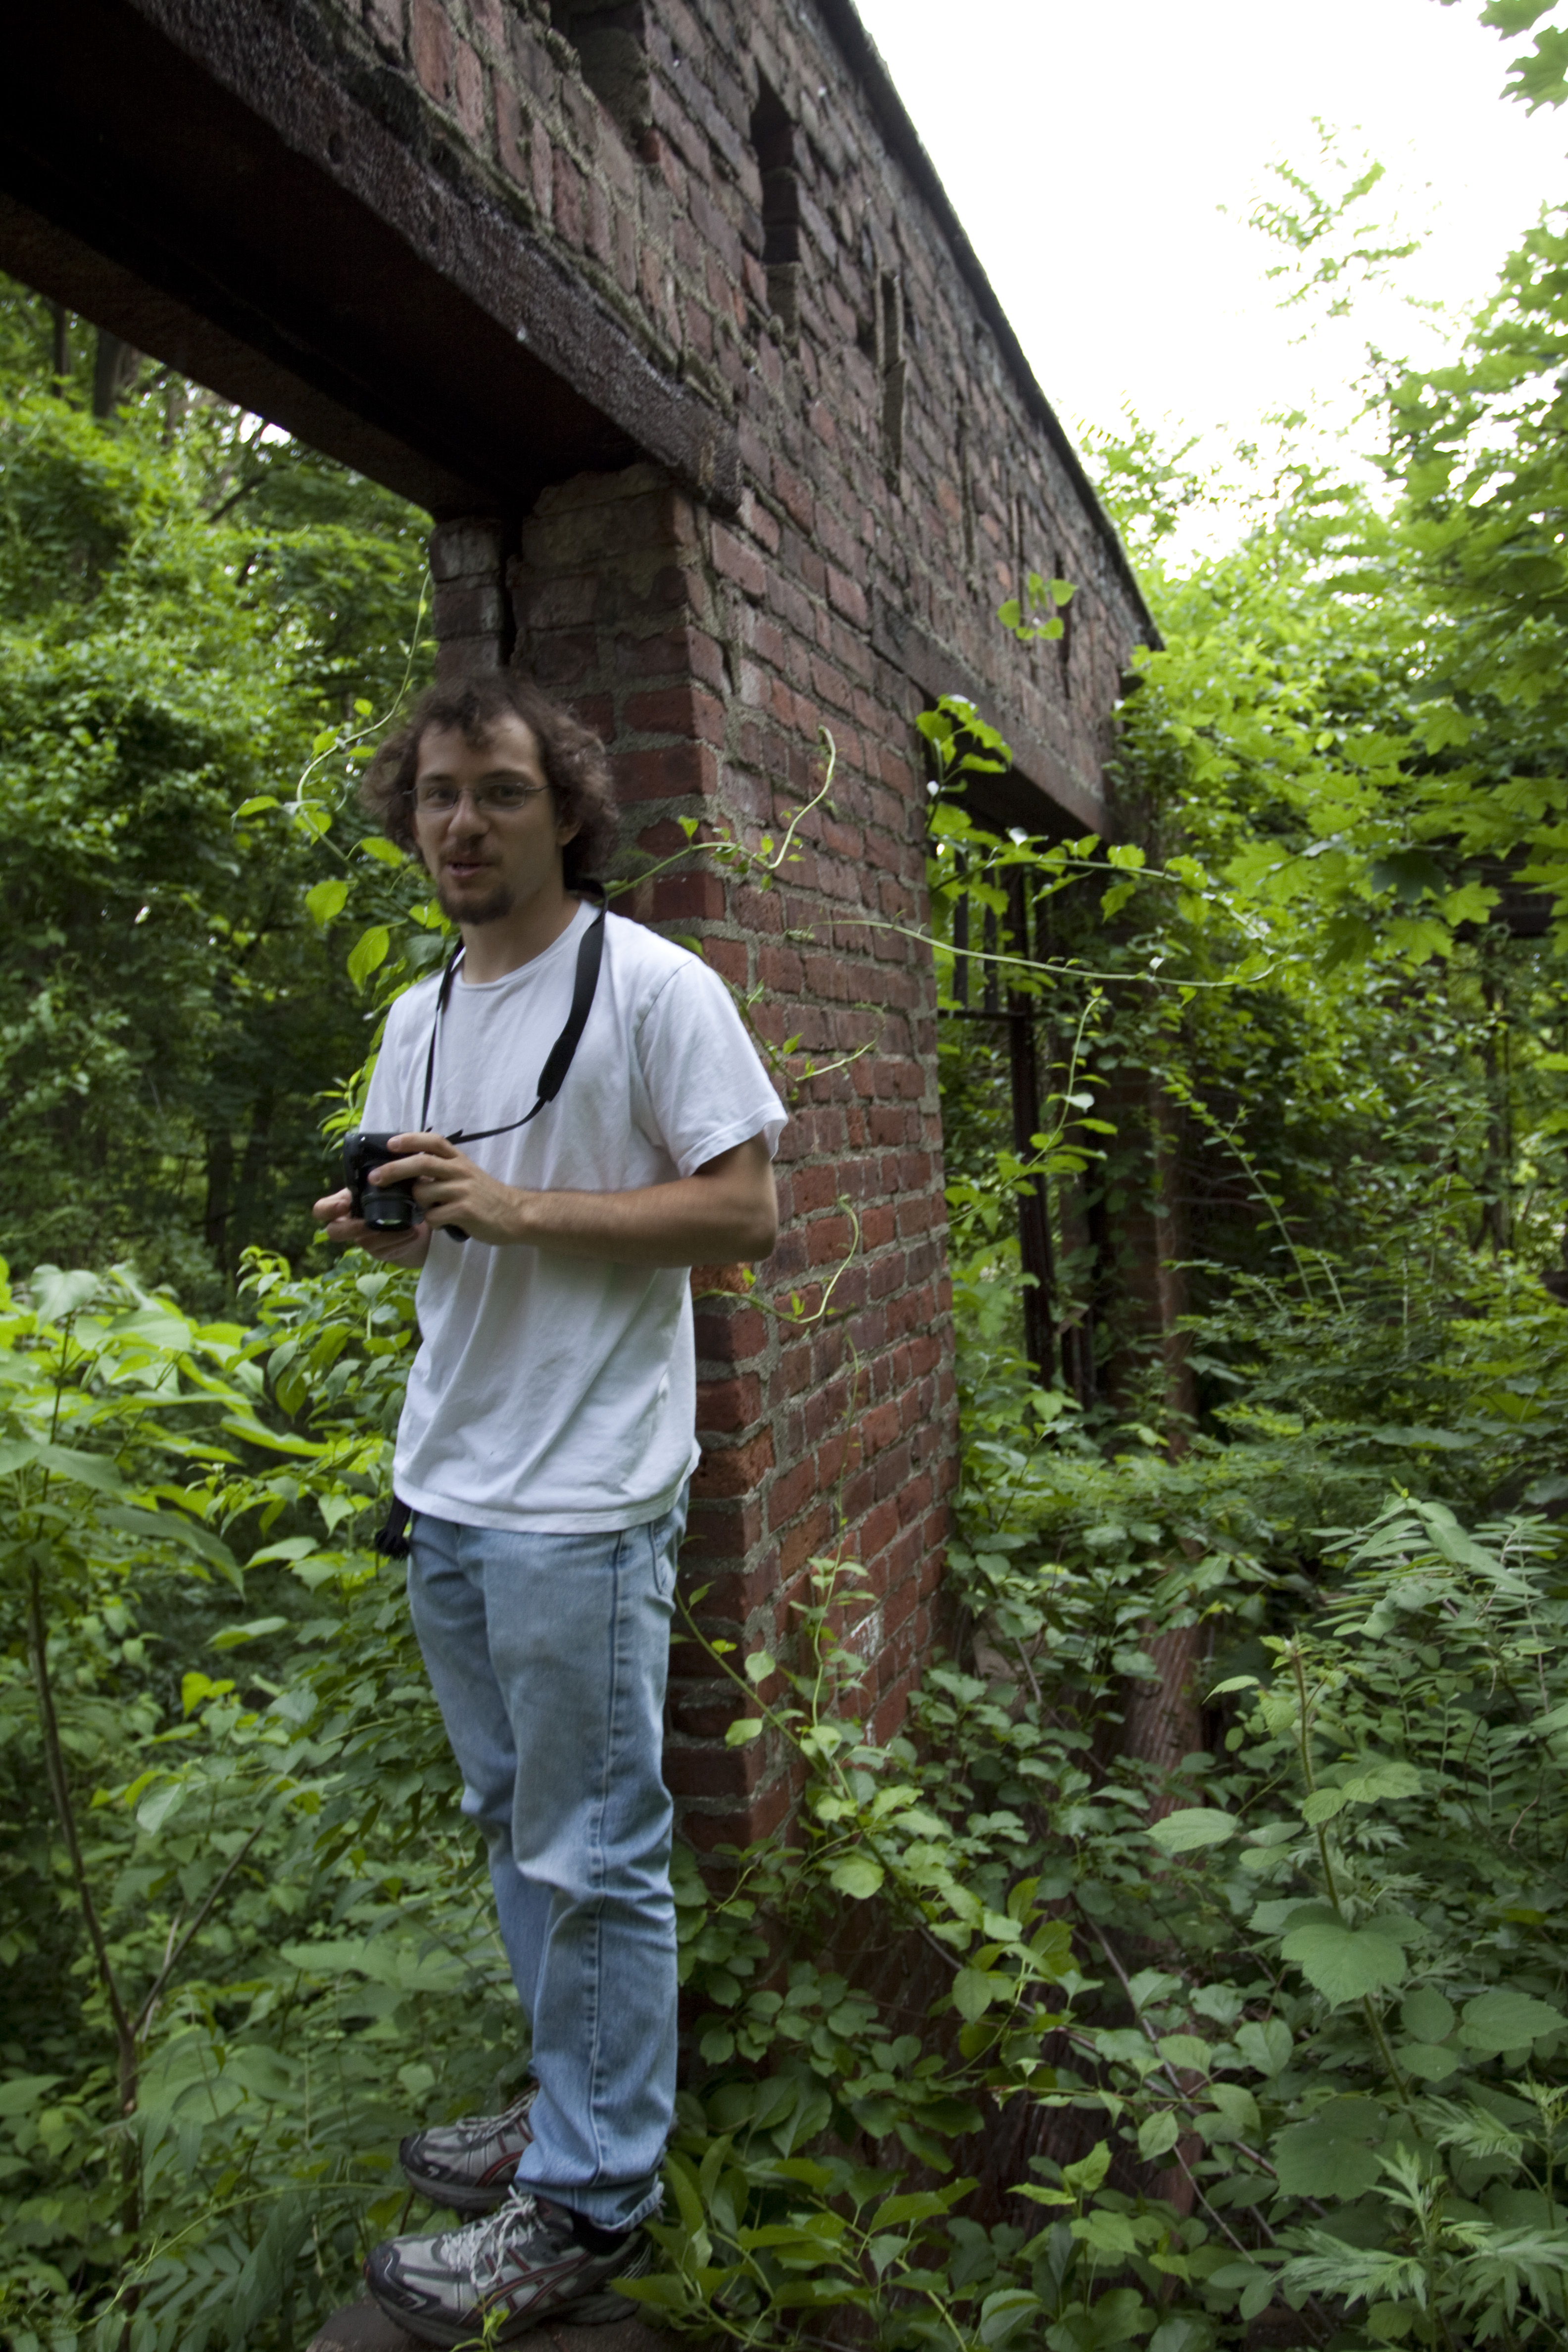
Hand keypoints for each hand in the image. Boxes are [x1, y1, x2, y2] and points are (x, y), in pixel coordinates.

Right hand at [311, 1184, 432, 1265]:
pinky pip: (384, 1250)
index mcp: (345, 1203)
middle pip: (334, 1232)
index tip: (344, 1204)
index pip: (321, 1209)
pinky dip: (400, 1241)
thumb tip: (389, 1165)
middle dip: (352, 1228)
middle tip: (369, 1222)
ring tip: (408, 1226)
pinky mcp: (378, 1252)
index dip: (328, 1209)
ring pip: (364, 1243)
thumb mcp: (388, 1181)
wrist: (414, 1217)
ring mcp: (363, 1239)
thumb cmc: (395, 1192)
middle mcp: (349, 1223)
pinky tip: (413, 1233)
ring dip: (386, 1235)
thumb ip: (384, 1175)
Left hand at [379, 1133, 526, 1245]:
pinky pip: (434, 1216)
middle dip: (394, 1169)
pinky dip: (432, 1221)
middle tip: (375, 1178)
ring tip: (431, 1209)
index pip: (434, 1141)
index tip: (391, 1143)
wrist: (517, 1214)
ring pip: (423, 1192)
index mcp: (460, 1160)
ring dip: (418, 1203)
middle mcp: (460, 1171)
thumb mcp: (467, 1175)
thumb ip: (443, 1171)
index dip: (411, 1139)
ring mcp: (463, 1190)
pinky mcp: (465, 1211)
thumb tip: (410, 1174)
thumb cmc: (487, 1197)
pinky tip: (443, 1223)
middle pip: (421, 1162)